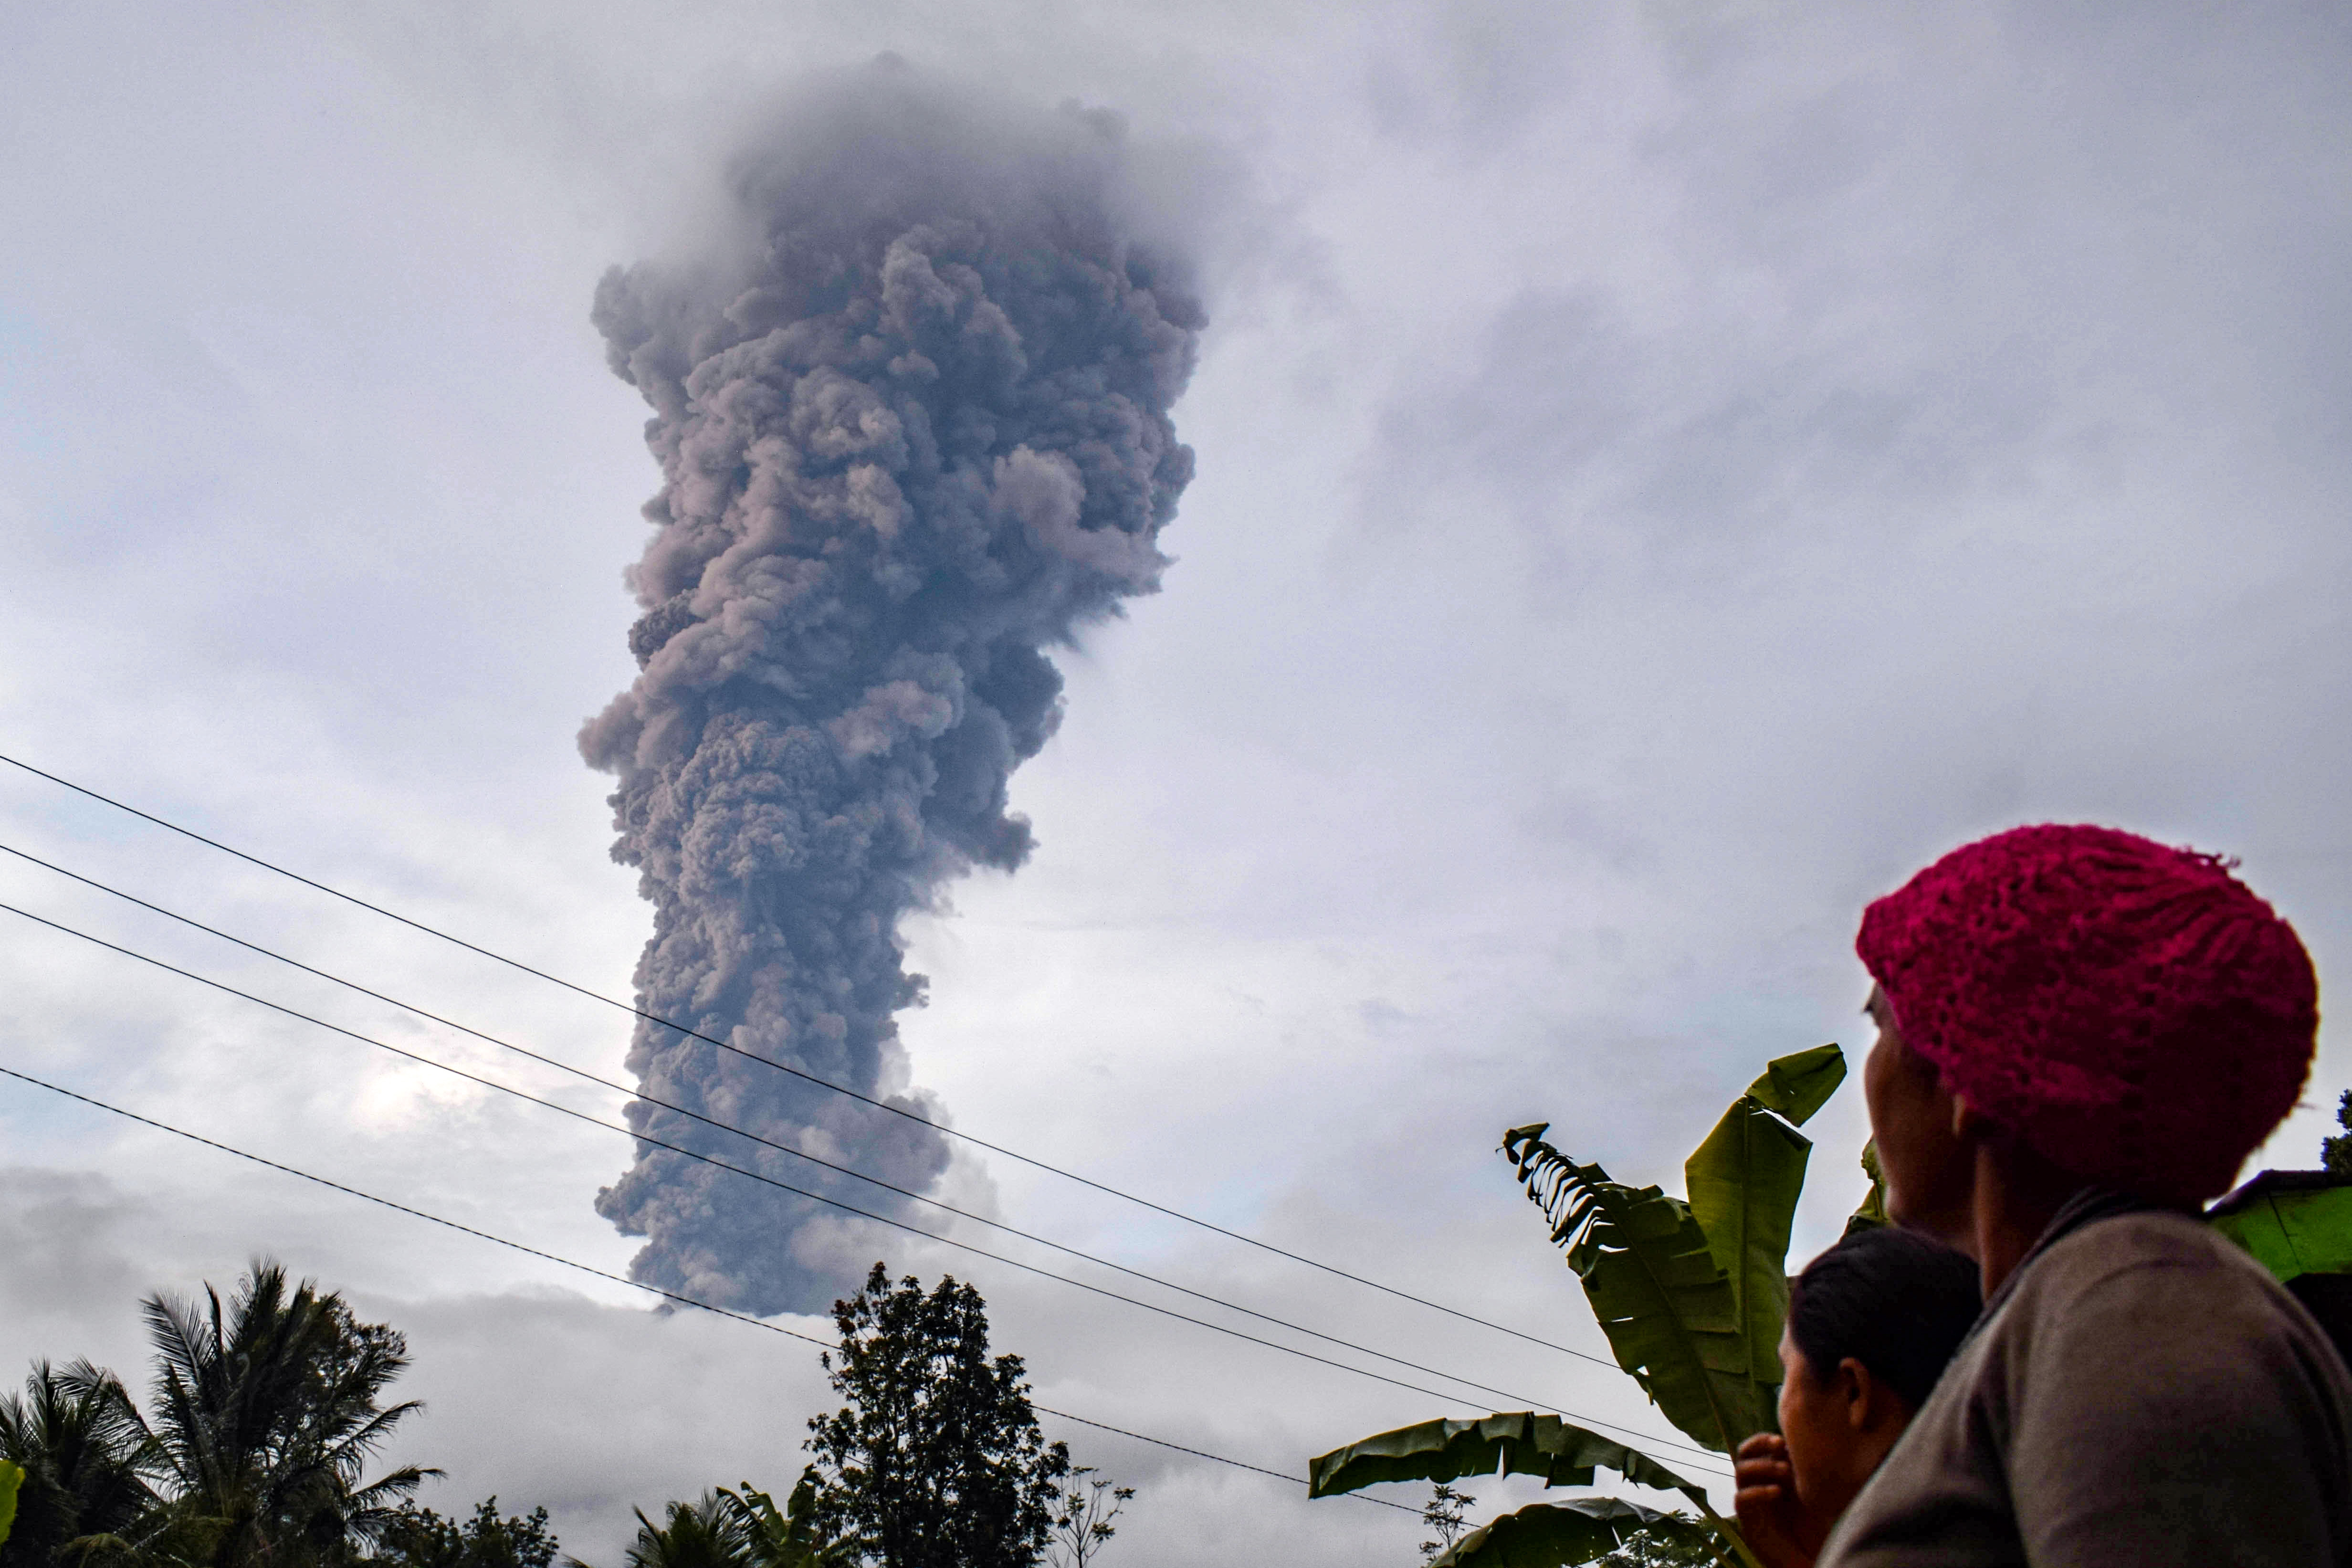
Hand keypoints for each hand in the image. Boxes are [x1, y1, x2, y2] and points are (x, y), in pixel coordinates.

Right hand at [1734, 1432, 1826, 1567]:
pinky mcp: (1747, 1519)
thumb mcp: (1812, 1494)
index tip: (1784, 1440)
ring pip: (1741, 1471)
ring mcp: (1750, 1500)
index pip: (1758, 1447)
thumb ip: (1803, 1471)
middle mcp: (1757, 1483)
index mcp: (1770, 1474)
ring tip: (1785, 1471)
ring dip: (1762, 1466)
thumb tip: (1803, 1445)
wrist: (1806, 1557)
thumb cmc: (1813, 1526)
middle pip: (1744, 1453)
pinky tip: (1777, 1492)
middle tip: (1778, 1445)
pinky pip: (1742, 1498)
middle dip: (1759, 1444)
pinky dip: (1758, 1491)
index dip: (1766, 1439)